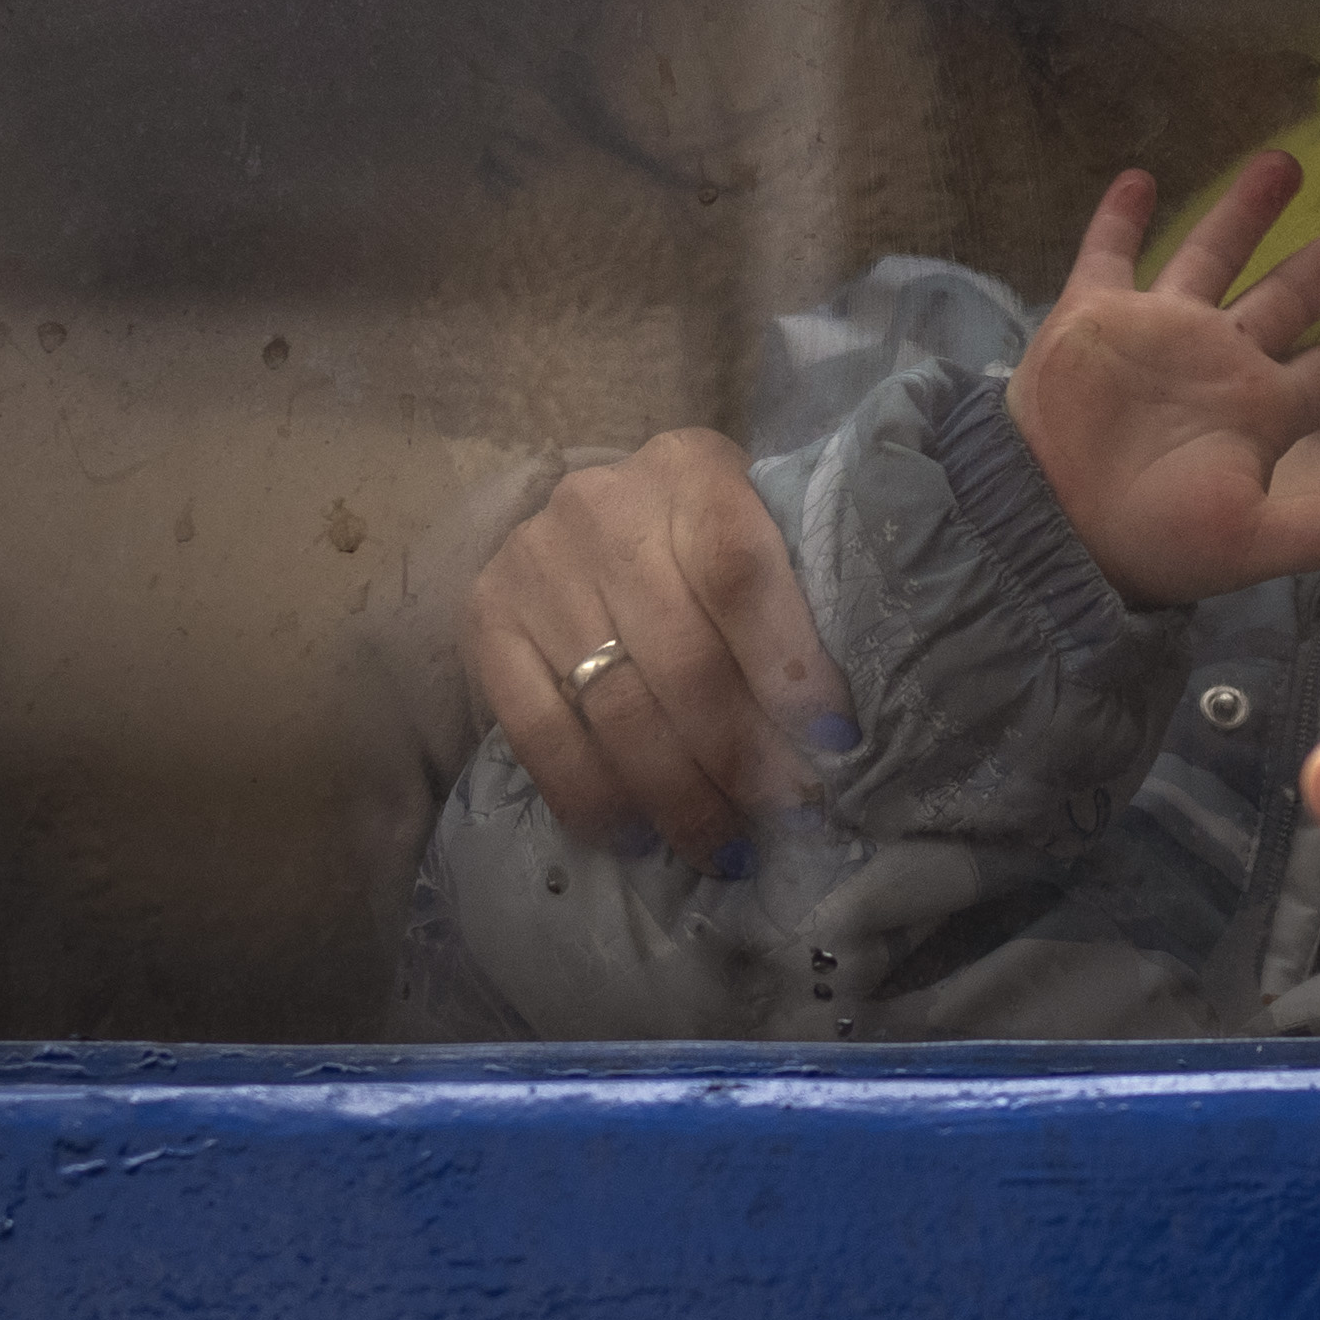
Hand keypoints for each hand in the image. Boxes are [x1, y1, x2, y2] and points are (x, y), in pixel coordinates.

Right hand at [469, 431, 844, 866]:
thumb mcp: (757, 527)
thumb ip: (794, 595)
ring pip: (618, 709)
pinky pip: (540, 734)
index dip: (788, 664)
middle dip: (742, 757)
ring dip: (678, 796)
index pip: (739, 573)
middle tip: (788, 816)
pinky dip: (592, 798)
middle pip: (682, 659)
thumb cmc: (700, 540)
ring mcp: (535, 567)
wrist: (588, 519)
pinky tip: (635, 839)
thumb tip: (833, 733)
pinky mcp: (486, 622)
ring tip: (723, 849)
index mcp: (689, 471)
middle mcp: (602, 509)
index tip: (831, 740)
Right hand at [1006, 155, 1319, 610]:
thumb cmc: (1151, 538)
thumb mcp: (1252, 540)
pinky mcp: (1092, 316)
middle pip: (1292, 295)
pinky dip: (1120, 218)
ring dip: (1244, 210)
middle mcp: (1219, 363)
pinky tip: (1139, 176)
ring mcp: (1156, 334)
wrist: (1048, 525)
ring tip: (1285, 159)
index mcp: (1261, 412)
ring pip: (1211, 256)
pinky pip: (1108, 255)